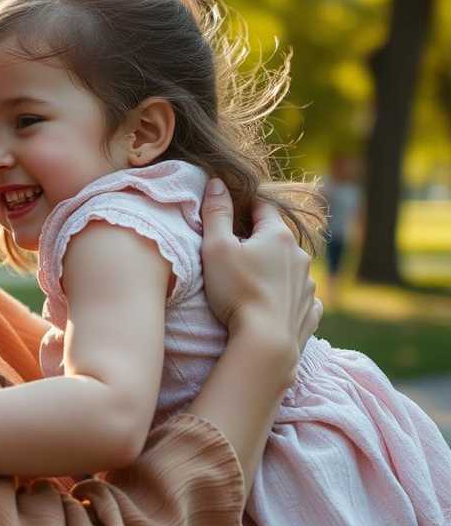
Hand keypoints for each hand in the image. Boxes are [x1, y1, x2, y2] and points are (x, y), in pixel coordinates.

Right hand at [200, 179, 321, 376]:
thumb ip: (215, 213)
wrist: (266, 342)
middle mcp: (299, 255)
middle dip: (258, 238)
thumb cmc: (236, 291)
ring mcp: (308, 283)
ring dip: (273, 266)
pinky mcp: (310, 309)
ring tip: (251, 280)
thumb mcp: (216, 248)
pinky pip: (300, 294)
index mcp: (277, 235)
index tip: (229, 210)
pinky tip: (275, 301)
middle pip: (277, 237)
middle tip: (233, 248)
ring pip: (290, 265)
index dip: (244, 205)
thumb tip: (217, 183)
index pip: (262, 206)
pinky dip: (288, 293)